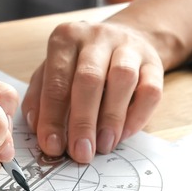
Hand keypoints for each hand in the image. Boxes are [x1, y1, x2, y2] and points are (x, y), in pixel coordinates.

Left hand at [21, 20, 162, 162]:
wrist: (124, 38)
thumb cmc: (79, 62)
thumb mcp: (51, 71)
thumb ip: (40, 97)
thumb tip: (37, 128)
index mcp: (66, 38)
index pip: (56, 81)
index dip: (53, 117)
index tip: (52, 146)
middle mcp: (97, 37)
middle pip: (89, 79)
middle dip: (83, 121)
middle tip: (80, 152)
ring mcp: (129, 47)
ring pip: (123, 80)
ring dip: (112, 118)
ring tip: (103, 146)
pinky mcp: (154, 62)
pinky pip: (150, 90)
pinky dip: (137, 116)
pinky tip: (123, 135)